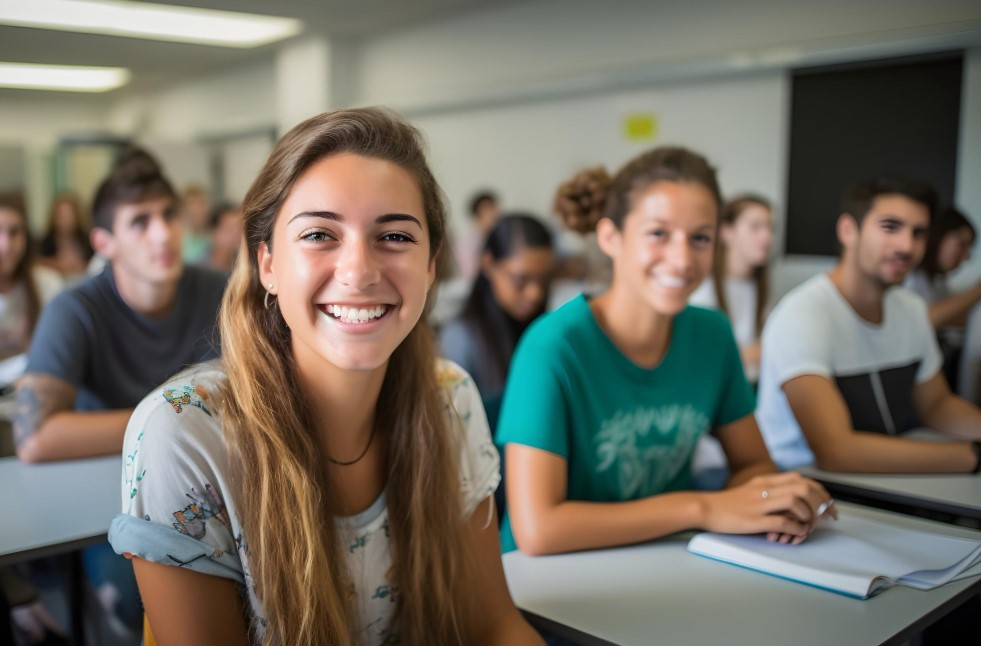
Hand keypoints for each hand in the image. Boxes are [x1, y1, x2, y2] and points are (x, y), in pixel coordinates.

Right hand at [702, 472, 837, 543]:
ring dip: (809, 516)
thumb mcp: (752, 489)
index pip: (802, 479)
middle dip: (822, 503)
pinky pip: (783, 522)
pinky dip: (796, 528)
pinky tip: (797, 533)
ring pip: (796, 502)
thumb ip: (772, 491)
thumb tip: (795, 499)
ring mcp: (760, 504)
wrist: (705, 507)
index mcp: (766, 480)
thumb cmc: (728, 503)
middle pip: (804, 488)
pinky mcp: (754, 520)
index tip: (827, 504)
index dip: (820, 492)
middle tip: (828, 516)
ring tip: (809, 525)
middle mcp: (765, 489)